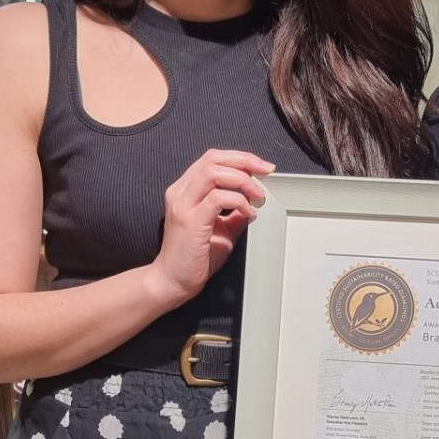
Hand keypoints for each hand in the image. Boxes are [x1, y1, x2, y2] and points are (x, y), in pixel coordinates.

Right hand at [146, 149, 273, 306]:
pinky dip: (238, 201)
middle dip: (245, 161)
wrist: (173, 281)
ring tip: (257, 195)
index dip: (240, 158)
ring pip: (213, 172)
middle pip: (213, 158)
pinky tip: (249, 213)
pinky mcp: (189, 220)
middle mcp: (180, 192)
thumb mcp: (222, 229)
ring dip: (242, 179)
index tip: (262, 168)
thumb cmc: (193, 257)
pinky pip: (217, 198)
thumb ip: (235, 213)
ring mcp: (183, 205)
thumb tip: (253, 202)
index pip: (212, 159)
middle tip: (266, 172)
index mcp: (186, 190)